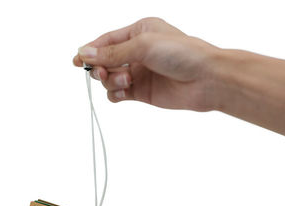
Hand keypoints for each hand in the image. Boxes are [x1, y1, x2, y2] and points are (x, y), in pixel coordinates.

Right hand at [73, 17, 218, 110]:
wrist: (206, 80)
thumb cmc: (182, 54)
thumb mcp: (143, 46)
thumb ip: (112, 53)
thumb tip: (84, 53)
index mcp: (138, 32)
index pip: (106, 41)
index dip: (90, 51)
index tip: (77, 61)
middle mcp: (137, 52)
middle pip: (105, 62)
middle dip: (101, 69)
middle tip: (104, 74)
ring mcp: (139, 73)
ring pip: (110, 79)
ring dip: (112, 82)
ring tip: (127, 82)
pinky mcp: (141, 92)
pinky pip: (118, 94)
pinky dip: (116, 95)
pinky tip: (124, 93)